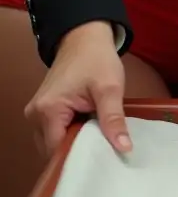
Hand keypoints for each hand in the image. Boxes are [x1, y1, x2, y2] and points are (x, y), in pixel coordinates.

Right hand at [25, 21, 130, 156]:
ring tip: (99, 138)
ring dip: (76, 141)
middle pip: (54, 148)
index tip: (103, 159)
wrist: (85, 37)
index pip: (58, 150)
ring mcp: (37, 113)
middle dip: (78, 151)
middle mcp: (35, 115)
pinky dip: (72, 133)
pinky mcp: (44, 110)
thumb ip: (114, 119)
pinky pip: (56, 131)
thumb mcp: (110, 88)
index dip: (80, 156)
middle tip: (105, 150)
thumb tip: (124, 148)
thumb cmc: (97, 58)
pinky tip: (90, 130)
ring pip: (55, 142)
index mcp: (47, 110)